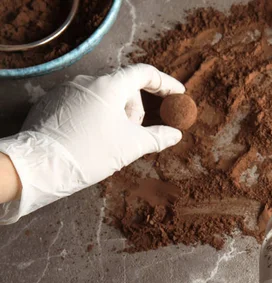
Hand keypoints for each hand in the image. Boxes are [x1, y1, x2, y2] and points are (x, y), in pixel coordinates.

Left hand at [0, 64, 184, 223]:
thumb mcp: (131, 146)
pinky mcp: (54, 102)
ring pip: (105, 96)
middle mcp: (88, 81)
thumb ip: (158, 137)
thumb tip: (175, 134)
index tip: (177, 94)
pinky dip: (96, 116)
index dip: (165, 83)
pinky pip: (85, 102)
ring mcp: (68, 90)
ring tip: (110, 140)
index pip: (144, 73)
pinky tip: (91, 138)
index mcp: (110, 86)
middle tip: (135, 133)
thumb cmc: (89, 153)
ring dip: (115, 114)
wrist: (41, 166)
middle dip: (135, 109)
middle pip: (124, 87)